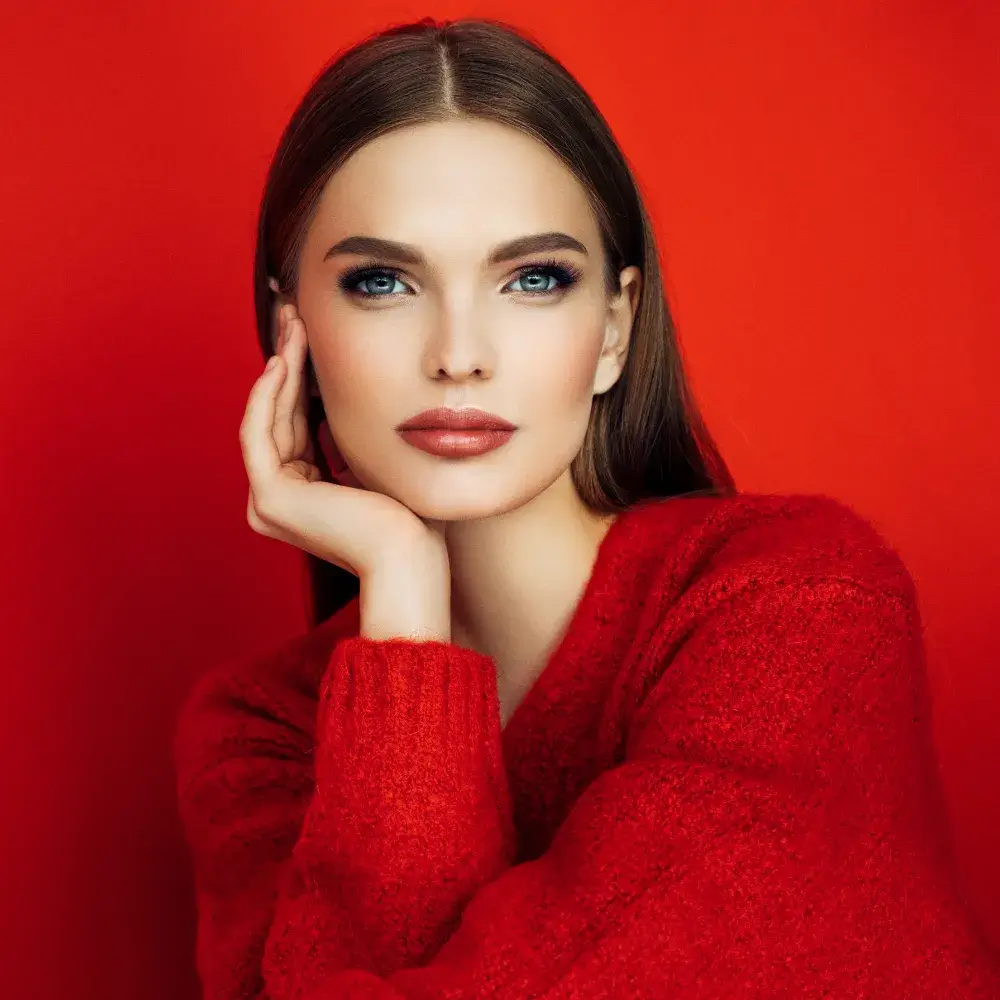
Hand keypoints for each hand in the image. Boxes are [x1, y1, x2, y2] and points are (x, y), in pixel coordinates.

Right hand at [239, 303, 448, 585]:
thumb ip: (351, 434)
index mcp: (301, 493)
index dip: (300, 376)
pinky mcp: (270, 497)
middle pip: (278, 415)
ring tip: (294, 325)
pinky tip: (285, 360)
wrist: (412, 556)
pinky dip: (268, 395)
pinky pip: (259, 433)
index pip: (296, 422)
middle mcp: (276, 498)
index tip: (310, 332)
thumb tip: (351, 389)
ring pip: (268, 417)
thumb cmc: (409, 517)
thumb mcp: (374, 461)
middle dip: (287, 361)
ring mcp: (268, 501)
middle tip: (294, 315)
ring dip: (280, 367)